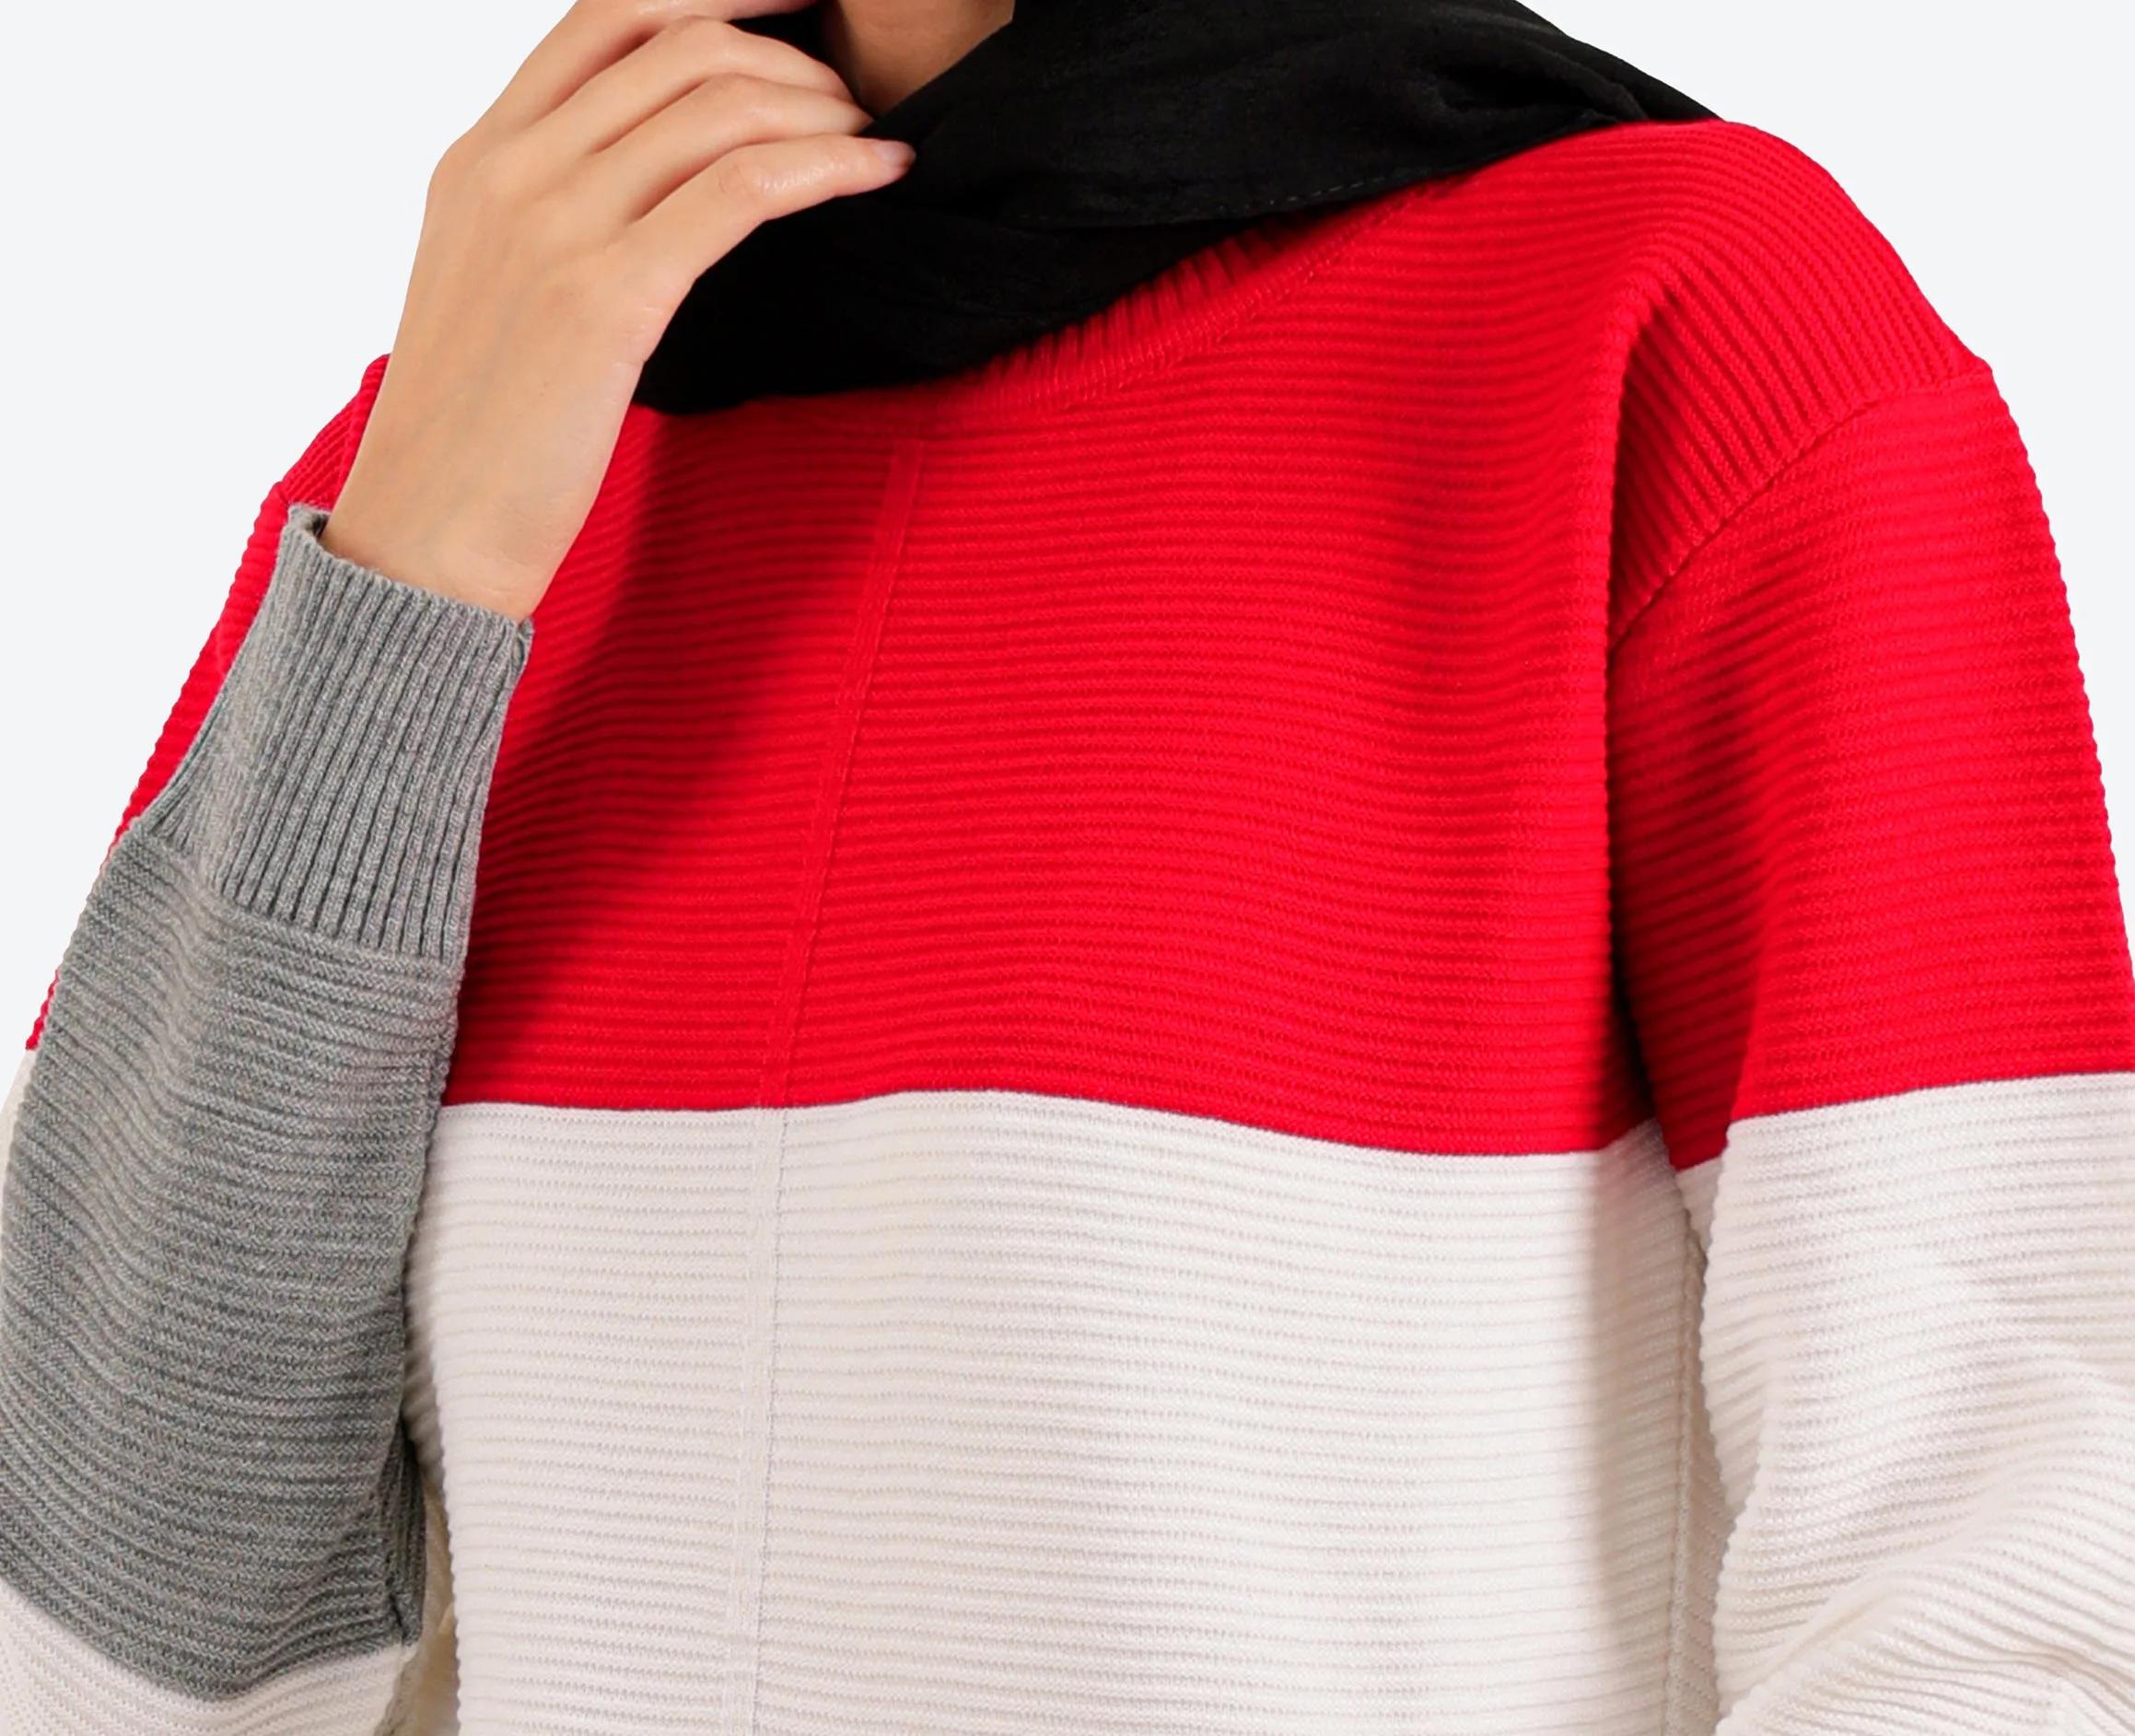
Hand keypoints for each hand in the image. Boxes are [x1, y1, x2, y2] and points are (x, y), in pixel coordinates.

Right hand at [318, 0, 910, 619]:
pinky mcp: (607, 296)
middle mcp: (511, 168)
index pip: (606, 13)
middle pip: (676, 42)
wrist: (424, 534)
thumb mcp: (491, 288)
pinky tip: (880, 174)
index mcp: (479, 156)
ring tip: (872, 140)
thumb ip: (550, 215)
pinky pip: (743, 188)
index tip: (793, 9)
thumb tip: (643, 182)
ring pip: (716, 103)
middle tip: (852, 93)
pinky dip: (829, 166)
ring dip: (819, 107)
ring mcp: (553, 224)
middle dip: (788, 54)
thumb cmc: (475, 435)